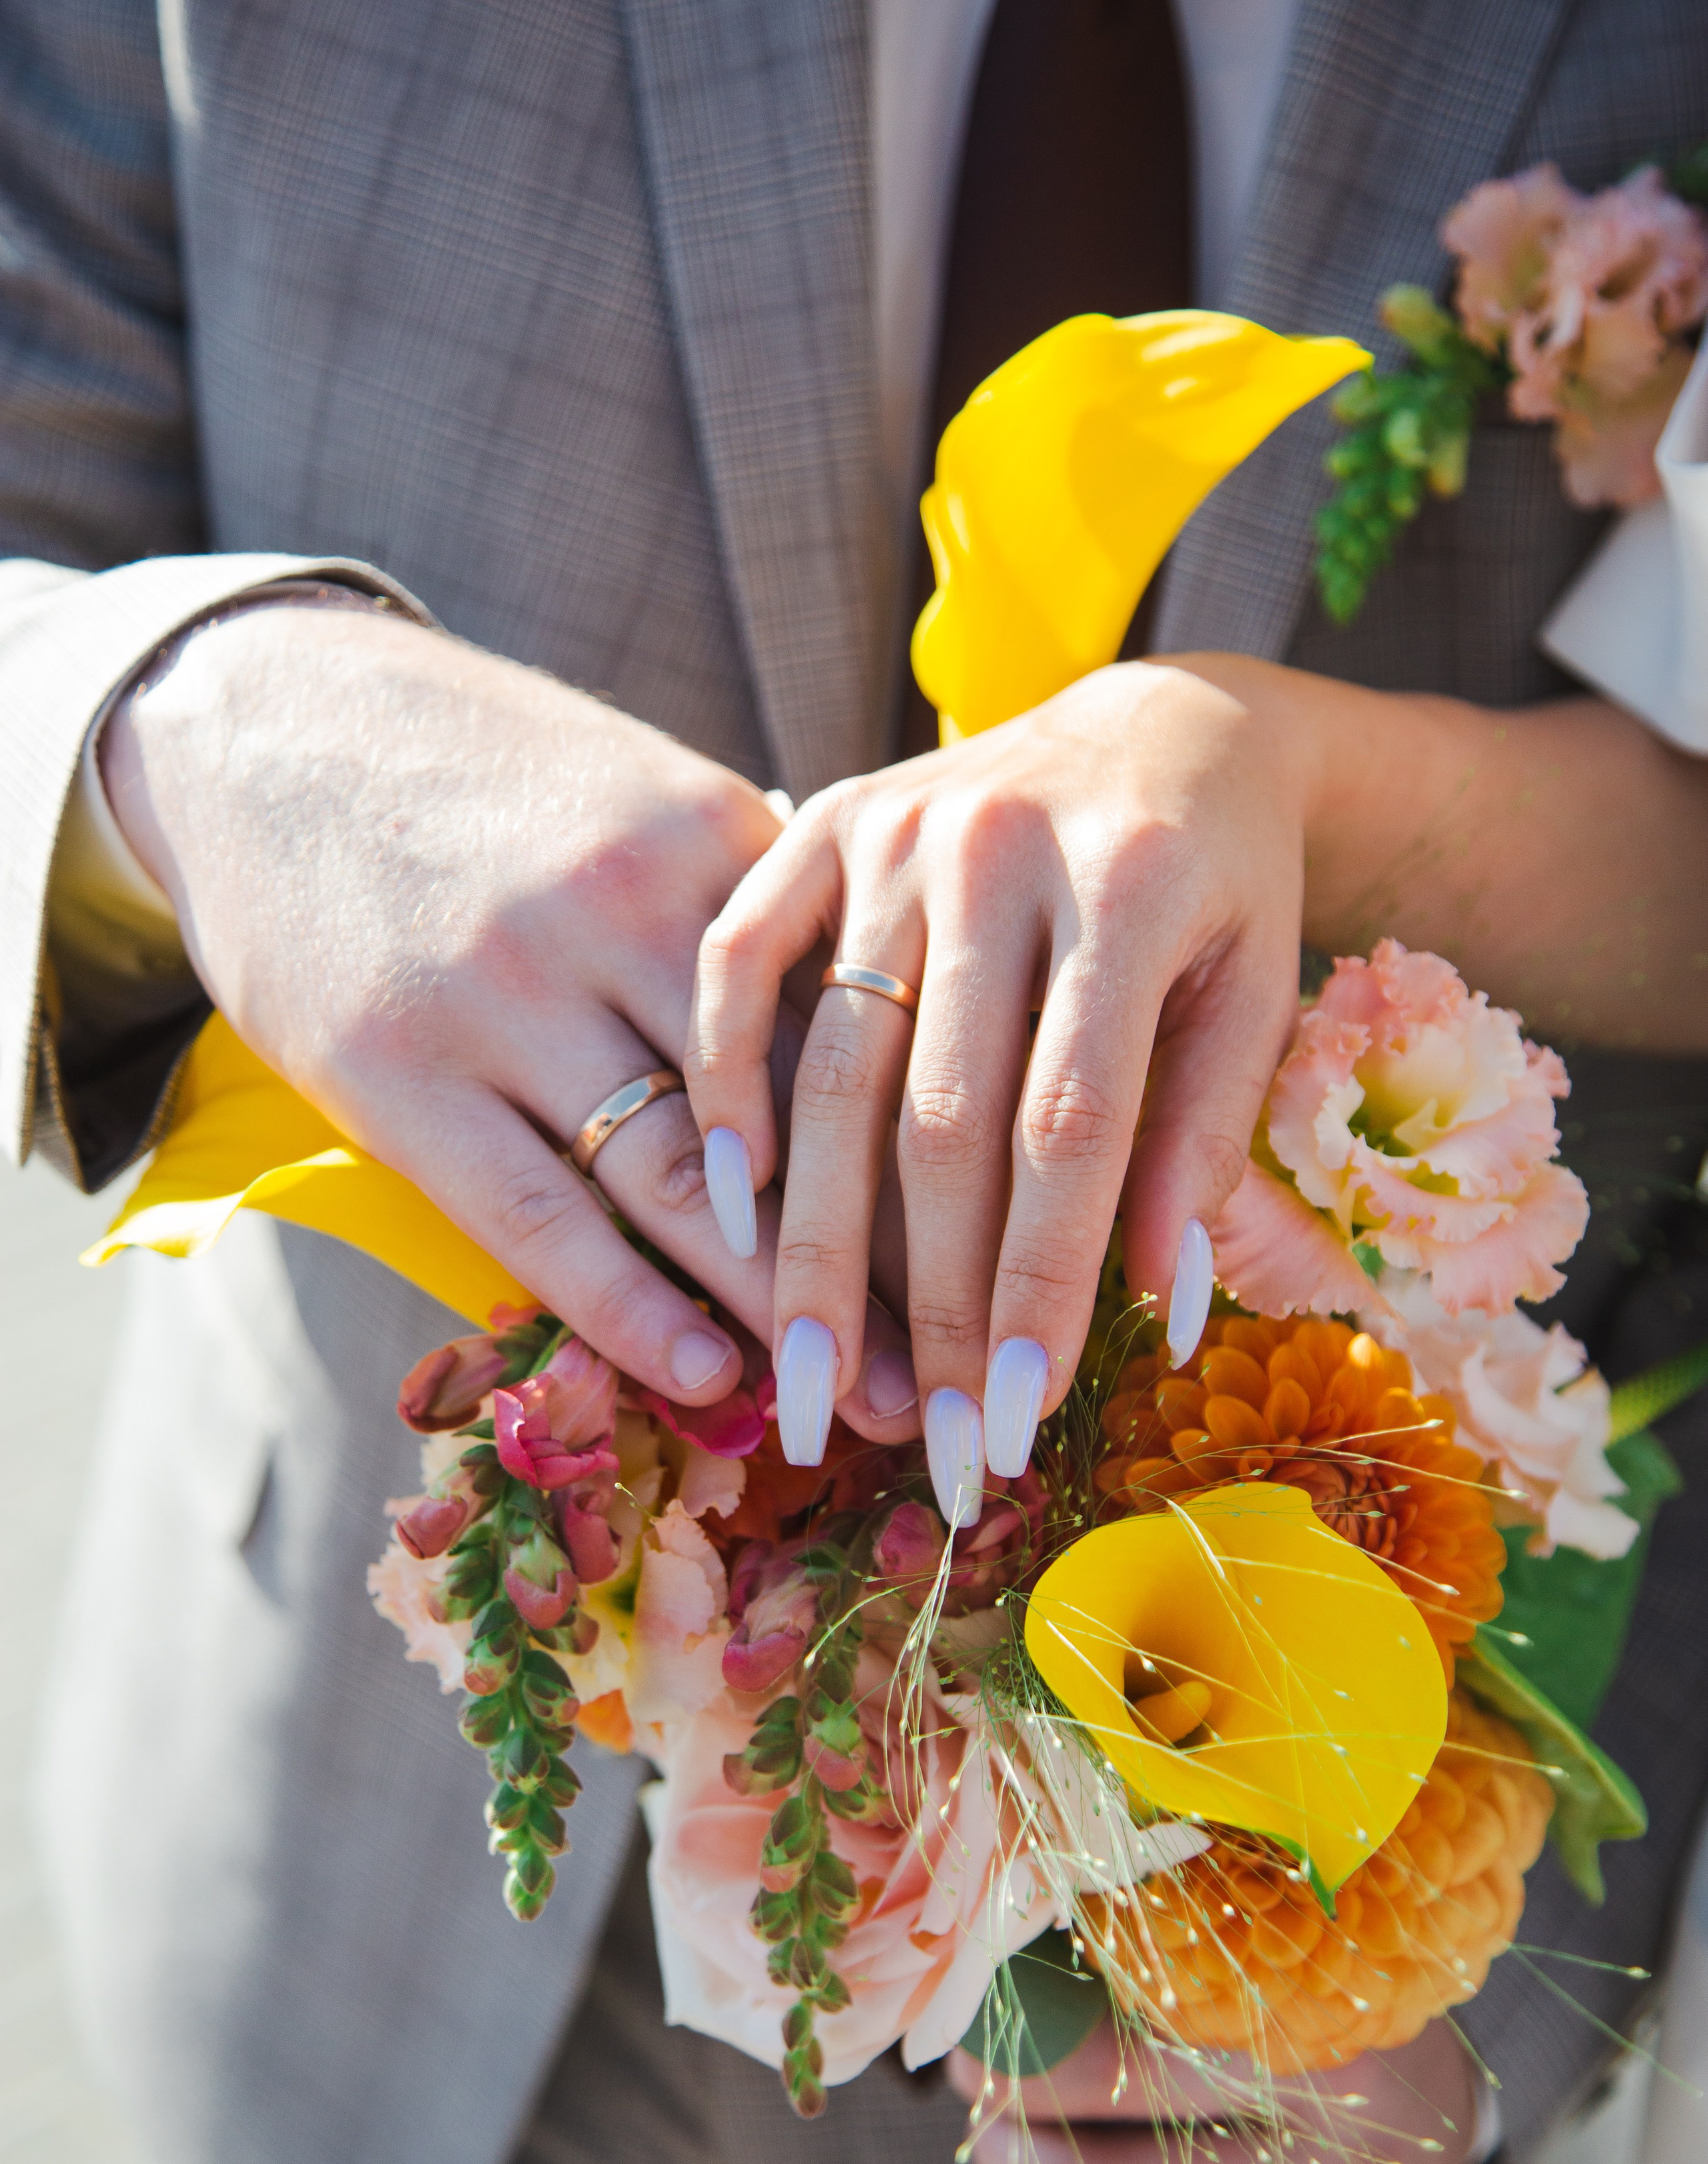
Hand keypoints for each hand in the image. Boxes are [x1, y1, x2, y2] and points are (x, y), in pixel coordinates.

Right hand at [102, 599, 917, 1432]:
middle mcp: (620, 916)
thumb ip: (763, 898)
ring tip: (880, 1404)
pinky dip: (630, 1306)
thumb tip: (898, 996)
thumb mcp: (646, 791)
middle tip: (979, 1367)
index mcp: (711, 840)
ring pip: (684, 1182)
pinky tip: (709, 1375)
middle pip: (797, 1117)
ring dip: (791, 1310)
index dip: (951, 1149)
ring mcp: (506, 998)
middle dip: (898, 1260)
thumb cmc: (489, 776)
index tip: (1023, 1248)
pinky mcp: (399, 1073)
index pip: (863, 1020)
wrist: (268, 719)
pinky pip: (540, 1215)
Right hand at [683, 658, 1308, 1500]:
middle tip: (911, 1439)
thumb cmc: (1222, 888)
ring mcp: (897, 828)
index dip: (1039, 1279)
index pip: (1072, 1124)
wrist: (1162, 724)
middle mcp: (1002, 848)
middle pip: (940, 1115)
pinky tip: (726, 1204)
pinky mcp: (820, 819)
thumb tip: (1156, 1307)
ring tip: (801, 1374)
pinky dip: (727, 1082)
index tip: (1013, 1414)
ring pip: (832, 1061)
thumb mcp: (1255, 992)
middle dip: (925, 1298)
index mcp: (1132, 888)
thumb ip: (1206, 1137)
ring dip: (809, 1237)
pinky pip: (741, 958)